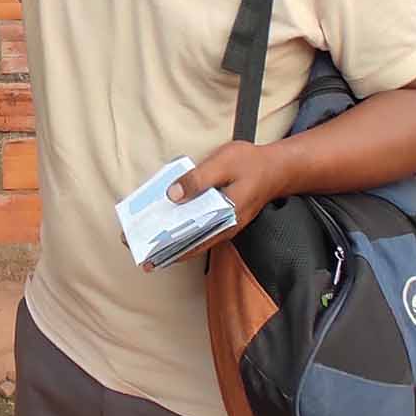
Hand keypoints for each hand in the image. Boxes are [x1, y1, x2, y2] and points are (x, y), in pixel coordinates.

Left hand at [142, 141, 291, 269]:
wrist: (278, 168)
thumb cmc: (251, 163)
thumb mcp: (223, 164)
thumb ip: (198, 179)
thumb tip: (172, 194)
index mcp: (226, 218)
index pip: (193, 240)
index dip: (169, 247)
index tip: (147, 252)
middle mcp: (225, 228)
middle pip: (191, 243)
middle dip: (164, 247)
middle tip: (137, 248)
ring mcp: (224, 225)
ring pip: (194, 239)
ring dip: (172, 240)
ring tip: (146, 240)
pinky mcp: (223, 219)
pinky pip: (199, 229)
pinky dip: (182, 229)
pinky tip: (167, 225)